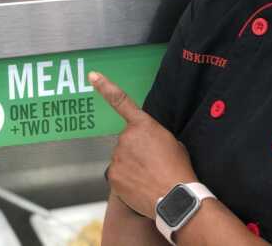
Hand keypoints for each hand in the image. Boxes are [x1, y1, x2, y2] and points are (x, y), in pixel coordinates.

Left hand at [90, 71, 197, 218]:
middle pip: (126, 141)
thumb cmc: (178, 169)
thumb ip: (152, 135)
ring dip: (131, 166)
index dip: (105, 86)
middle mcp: (126, 137)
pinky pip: (118, 175)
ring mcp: (117, 157)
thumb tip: (145, 142)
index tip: (93, 75)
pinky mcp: (113, 175)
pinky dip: (127, 180)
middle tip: (152, 164)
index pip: (120, 101)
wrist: (176, 197)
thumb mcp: (171, 142)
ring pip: (121, 159)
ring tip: (149, 177)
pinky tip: (141, 186)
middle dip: (135, 151)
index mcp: (143, 125)